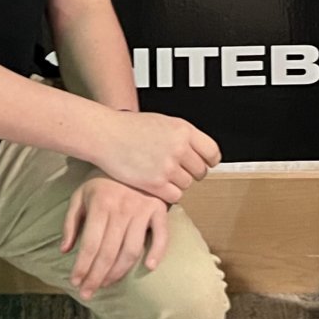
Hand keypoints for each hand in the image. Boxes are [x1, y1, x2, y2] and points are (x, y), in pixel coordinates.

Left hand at [61, 175, 170, 298]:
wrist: (129, 152)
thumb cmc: (101, 179)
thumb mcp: (81, 195)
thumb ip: (71, 222)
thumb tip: (64, 250)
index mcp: (101, 205)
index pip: (91, 244)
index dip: (82, 266)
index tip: (76, 283)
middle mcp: (122, 209)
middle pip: (109, 252)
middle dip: (96, 276)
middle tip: (88, 293)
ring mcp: (143, 209)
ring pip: (131, 249)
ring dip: (119, 272)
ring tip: (106, 284)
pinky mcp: (159, 208)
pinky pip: (161, 234)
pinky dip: (158, 251)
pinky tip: (149, 267)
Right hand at [88, 110, 219, 204]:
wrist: (106, 135)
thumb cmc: (130, 128)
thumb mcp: (164, 122)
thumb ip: (184, 137)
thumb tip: (201, 154)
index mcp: (184, 130)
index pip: (212, 153)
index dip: (208, 161)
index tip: (203, 163)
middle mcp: (179, 148)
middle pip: (201, 172)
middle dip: (190, 173)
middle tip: (175, 169)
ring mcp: (168, 167)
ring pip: (187, 185)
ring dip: (176, 183)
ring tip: (160, 173)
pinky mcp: (156, 184)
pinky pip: (175, 196)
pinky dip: (167, 193)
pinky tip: (156, 183)